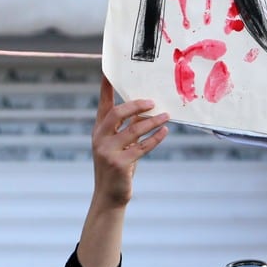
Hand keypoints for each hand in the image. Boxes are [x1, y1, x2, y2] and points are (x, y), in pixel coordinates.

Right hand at [90, 77, 169, 210]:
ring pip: (134, 130)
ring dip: (153, 122)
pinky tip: (165, 131)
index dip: (106, 87)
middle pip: (117, 113)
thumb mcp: (121, 144)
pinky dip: (155, 138)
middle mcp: (100, 138)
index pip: (103, 104)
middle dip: (136, 105)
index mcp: (99, 130)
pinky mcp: (119, 164)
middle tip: (153, 102)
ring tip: (167, 116)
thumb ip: (129, 127)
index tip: (109, 70)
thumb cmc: (118, 166)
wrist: (109, 196)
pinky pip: (142, 147)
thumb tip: (148, 110)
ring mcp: (108, 151)